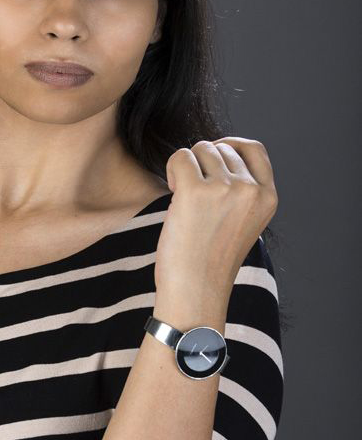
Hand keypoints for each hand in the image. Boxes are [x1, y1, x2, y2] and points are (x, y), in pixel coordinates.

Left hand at [155, 138, 277, 299]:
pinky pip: (180, 157)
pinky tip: (173, 193)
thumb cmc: (211, 262)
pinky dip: (172, 169)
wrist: (196, 292)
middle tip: (194, 196)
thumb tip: (219, 151)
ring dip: (186, 167)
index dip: (230, 146)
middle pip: (221, 148)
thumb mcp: (243, 223)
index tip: (212, 161)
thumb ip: (242, 191)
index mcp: (268, 198)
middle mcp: (250, 190)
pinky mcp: (196, 191)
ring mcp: (225, 189)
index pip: (254, 149)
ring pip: (200, 149)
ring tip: (183, 198)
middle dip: (202, 164)